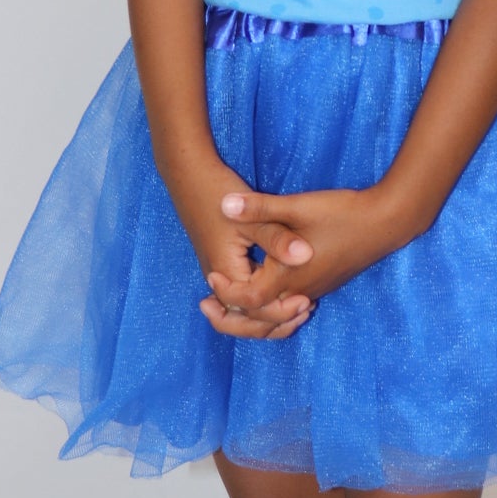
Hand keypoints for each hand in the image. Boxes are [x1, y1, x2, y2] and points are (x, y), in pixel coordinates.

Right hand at [170, 157, 317, 340]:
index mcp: (227, 272)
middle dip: (276, 322)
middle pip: (246, 318)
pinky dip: (261, 300)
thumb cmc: (218, 194)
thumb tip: (305, 255)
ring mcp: (219, 271)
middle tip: (307, 309)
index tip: (307, 301)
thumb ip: (278, 239)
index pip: (254, 310)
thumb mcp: (252, 218)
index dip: (282, 312)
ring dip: (269, 314)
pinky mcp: (222, 262)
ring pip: (242, 309)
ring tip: (300, 309)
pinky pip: (241, 293)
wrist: (189, 175)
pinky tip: (284, 291)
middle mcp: (220, 278)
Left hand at [209, 186, 409, 320]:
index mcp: (288, 275)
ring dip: (252, 314)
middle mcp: (299, 290)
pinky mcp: (323, 283)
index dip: (227, 292)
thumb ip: (259, 207)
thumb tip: (224, 203)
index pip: (248, 299)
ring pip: (276, 316)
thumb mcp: (296, 206)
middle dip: (231, 316)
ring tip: (230, 302)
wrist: (385, 222)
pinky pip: (290, 306)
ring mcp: (314, 289)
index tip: (212, 278)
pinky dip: (272, 308)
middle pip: (259, 320)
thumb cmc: (341, 214)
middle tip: (208, 304)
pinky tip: (265, 289)